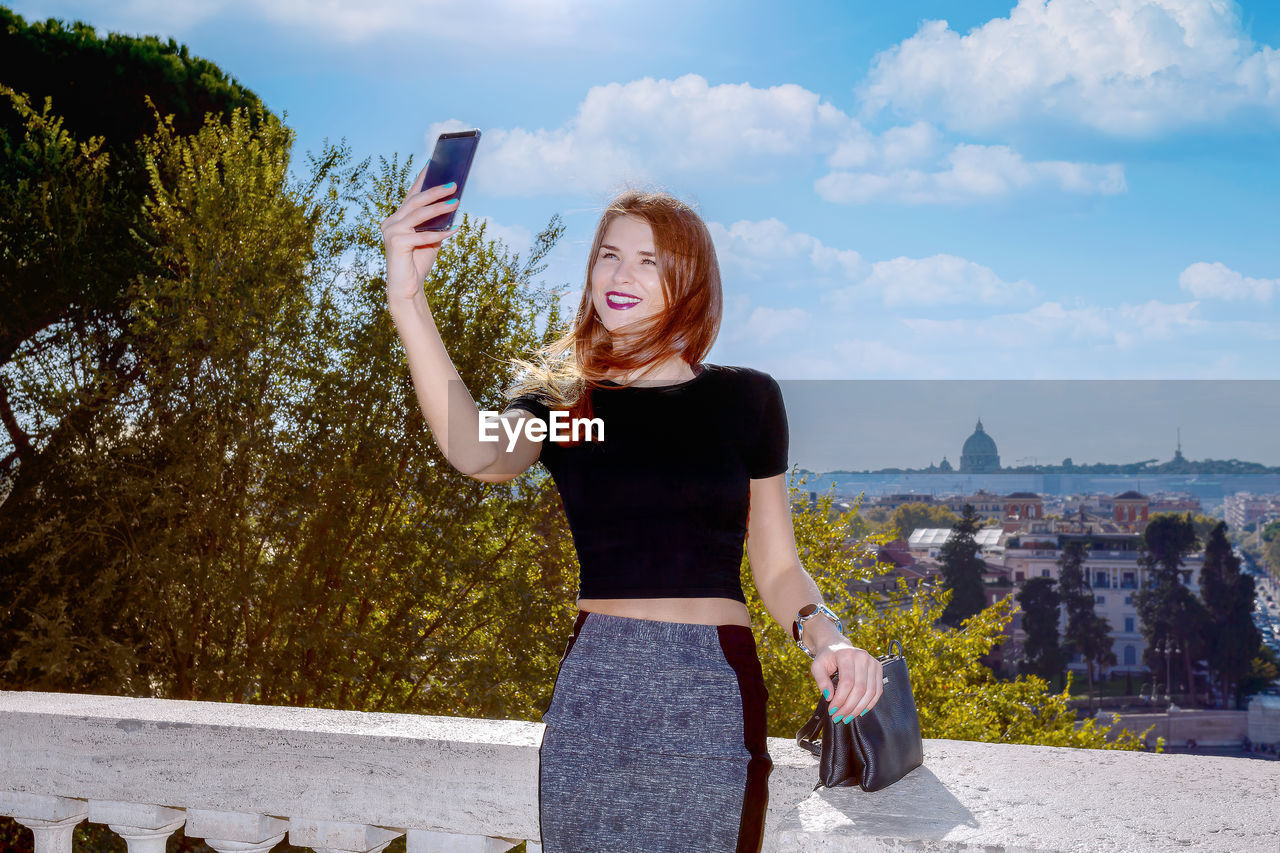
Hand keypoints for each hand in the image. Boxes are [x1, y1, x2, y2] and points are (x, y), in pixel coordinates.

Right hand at [380, 160, 462, 302]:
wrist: (407, 288)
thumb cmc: (418, 262)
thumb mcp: (431, 239)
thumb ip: (437, 224)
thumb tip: (452, 205)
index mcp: (398, 218)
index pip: (411, 194)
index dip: (422, 178)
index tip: (433, 162)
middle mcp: (391, 222)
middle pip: (415, 201)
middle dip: (435, 191)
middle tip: (454, 184)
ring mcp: (391, 232)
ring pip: (418, 215)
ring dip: (439, 207)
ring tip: (456, 201)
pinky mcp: (395, 244)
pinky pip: (422, 236)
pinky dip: (439, 233)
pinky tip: (454, 230)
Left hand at [810, 633, 883, 723]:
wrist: (837, 646)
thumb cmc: (827, 657)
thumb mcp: (817, 666)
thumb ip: (821, 681)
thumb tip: (829, 697)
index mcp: (846, 654)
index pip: (847, 682)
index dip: (840, 700)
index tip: (832, 711)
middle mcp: (862, 657)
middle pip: (860, 689)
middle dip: (849, 707)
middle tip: (839, 717)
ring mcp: (873, 662)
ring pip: (870, 692)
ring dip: (859, 708)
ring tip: (848, 717)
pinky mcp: (878, 668)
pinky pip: (878, 690)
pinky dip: (870, 704)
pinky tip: (860, 711)